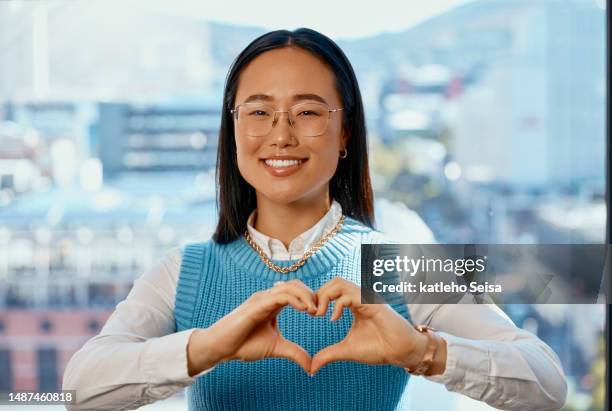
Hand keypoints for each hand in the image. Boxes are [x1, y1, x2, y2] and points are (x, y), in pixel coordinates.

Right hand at [188, 279, 317, 374]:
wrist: (221, 348)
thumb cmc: (244, 345)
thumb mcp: (275, 348)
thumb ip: (294, 352)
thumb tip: (312, 366)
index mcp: (273, 304)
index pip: (296, 292)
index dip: (311, 298)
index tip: (321, 313)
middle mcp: (268, 297)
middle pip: (295, 284)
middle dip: (311, 294)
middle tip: (321, 311)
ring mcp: (262, 298)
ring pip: (289, 287)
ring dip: (306, 296)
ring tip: (315, 311)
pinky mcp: (257, 304)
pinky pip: (280, 295)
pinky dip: (295, 299)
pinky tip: (305, 309)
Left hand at [310, 277, 430, 374]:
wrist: (401, 352)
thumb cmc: (379, 348)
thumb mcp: (347, 351)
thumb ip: (329, 354)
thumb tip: (311, 368)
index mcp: (354, 303)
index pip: (331, 289)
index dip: (318, 299)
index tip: (311, 315)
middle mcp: (360, 297)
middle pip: (334, 281)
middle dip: (318, 294)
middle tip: (312, 313)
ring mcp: (366, 298)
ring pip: (339, 283)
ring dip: (324, 296)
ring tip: (319, 314)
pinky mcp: (372, 303)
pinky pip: (350, 295)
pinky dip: (337, 304)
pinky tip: (333, 319)